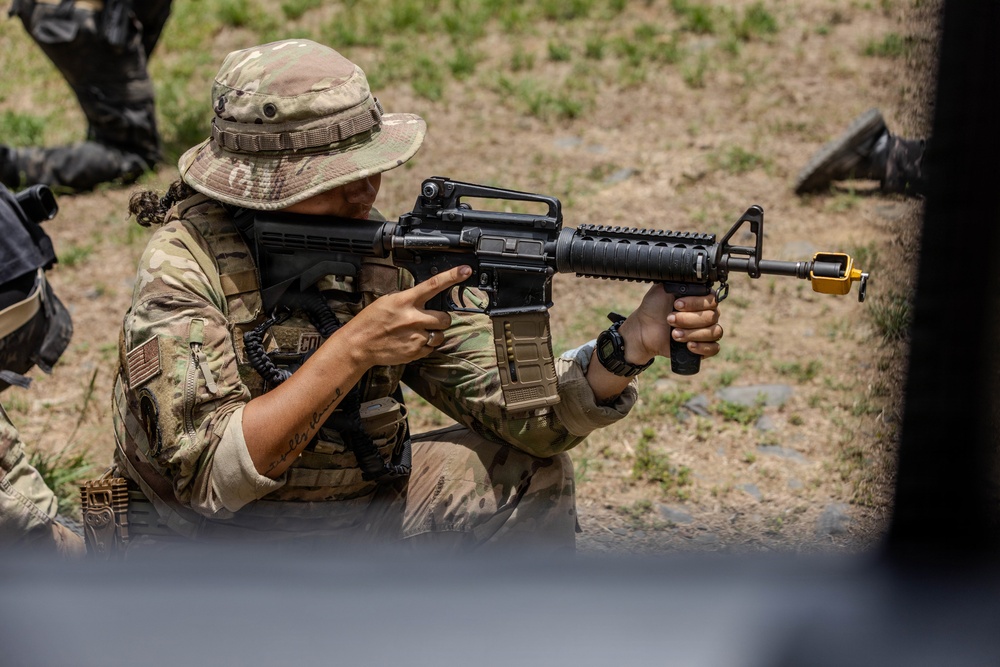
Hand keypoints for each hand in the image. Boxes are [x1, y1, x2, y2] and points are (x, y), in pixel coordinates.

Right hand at [337, 265, 471, 367]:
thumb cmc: (370, 321)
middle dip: (442, 319)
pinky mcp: (415, 352)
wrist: (359, 344)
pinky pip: (431, 348)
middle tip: (431, 320)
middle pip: (445, 318)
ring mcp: (416, 337)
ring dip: (435, 334)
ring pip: (441, 335)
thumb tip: (425, 298)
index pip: (433, 285)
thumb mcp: (388, 301)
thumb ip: (409, 299)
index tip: (465, 270)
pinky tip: (411, 342)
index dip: (452, 276)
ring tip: (419, 333)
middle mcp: (413, 318)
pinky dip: (425, 346)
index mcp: (405, 301)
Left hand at [617, 284, 722, 363]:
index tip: (676, 304)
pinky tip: (688, 345)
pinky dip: (703, 347)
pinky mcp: (702, 347)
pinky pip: (714, 348)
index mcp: (701, 299)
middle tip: (670, 319)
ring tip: (674, 334)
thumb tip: (688, 274)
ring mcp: (705, 331)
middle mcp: (706, 314)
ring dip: (692, 333)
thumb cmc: (653, 308)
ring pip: (713, 332)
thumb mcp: (662, 289)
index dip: (695, 303)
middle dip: (689, 319)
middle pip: (712, 317)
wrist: (643, 329)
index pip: (712, 300)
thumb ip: (677, 281)